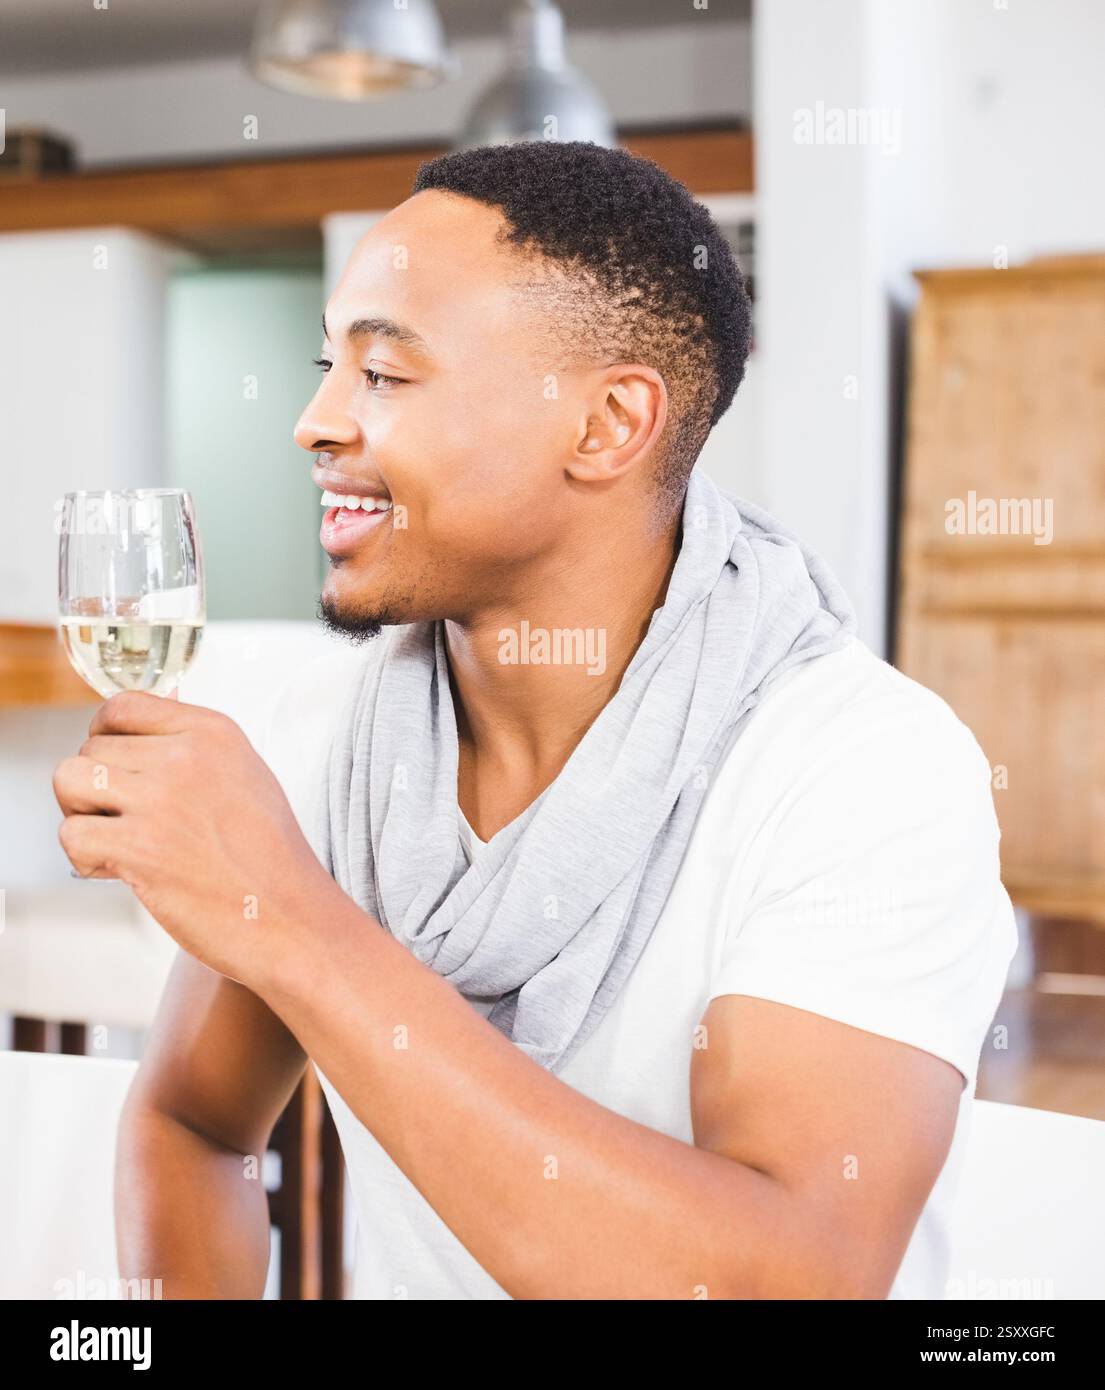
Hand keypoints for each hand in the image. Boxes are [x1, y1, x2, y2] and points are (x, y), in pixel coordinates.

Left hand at [53, 690, 337, 986]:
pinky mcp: (140, 847)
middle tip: (130, 825)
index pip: (124, 706)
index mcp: (213, 732)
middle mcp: (186, 757)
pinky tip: (122, 872)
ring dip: (81, 815)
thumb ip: (196, 745)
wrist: (293, 919)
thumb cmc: (270, 857)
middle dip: (97, 789)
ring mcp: (162, 799)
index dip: (103, 736)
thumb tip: (155, 705)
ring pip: (68, 780)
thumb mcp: (246, 775)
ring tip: (116, 841)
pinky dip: (86, 858)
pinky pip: (71, 834)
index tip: (114, 769)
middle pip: (90, 748)